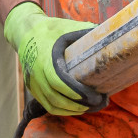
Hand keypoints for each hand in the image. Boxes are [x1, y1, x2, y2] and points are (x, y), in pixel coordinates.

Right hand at [3, 2, 98, 116]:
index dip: (78, 93)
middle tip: (97, 103)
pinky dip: (61, 110)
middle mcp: (37, 74)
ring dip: (71, 110)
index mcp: (46, 59)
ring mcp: (33, 83)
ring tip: (88, 108)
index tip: (95, 96)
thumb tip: (112, 33)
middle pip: (57, 98)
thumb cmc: (50, 29)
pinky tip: (75, 108)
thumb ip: (87, 32)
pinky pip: (47, 105)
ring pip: (52, 105)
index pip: (60, 83)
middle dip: (78, 105)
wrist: (25, 31)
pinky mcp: (32, 88)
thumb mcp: (68, 27)